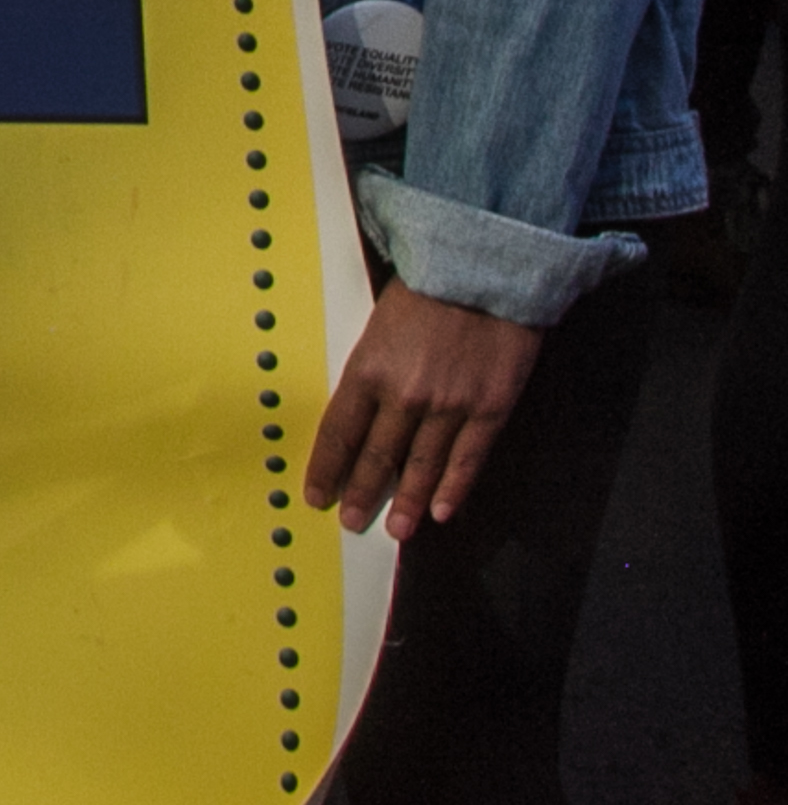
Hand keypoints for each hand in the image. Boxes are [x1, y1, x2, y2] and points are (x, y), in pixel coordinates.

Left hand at [305, 280, 546, 538]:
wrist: (483, 272)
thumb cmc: (423, 293)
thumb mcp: (376, 327)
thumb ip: (368, 371)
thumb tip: (355, 413)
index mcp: (367, 370)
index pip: (338, 432)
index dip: (326, 468)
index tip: (316, 495)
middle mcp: (404, 396)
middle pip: (376, 456)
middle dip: (360, 493)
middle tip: (350, 523)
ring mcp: (448, 406)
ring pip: (421, 466)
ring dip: (406, 502)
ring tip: (396, 532)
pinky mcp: (489, 410)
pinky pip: (467, 459)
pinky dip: (453, 489)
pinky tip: (441, 513)